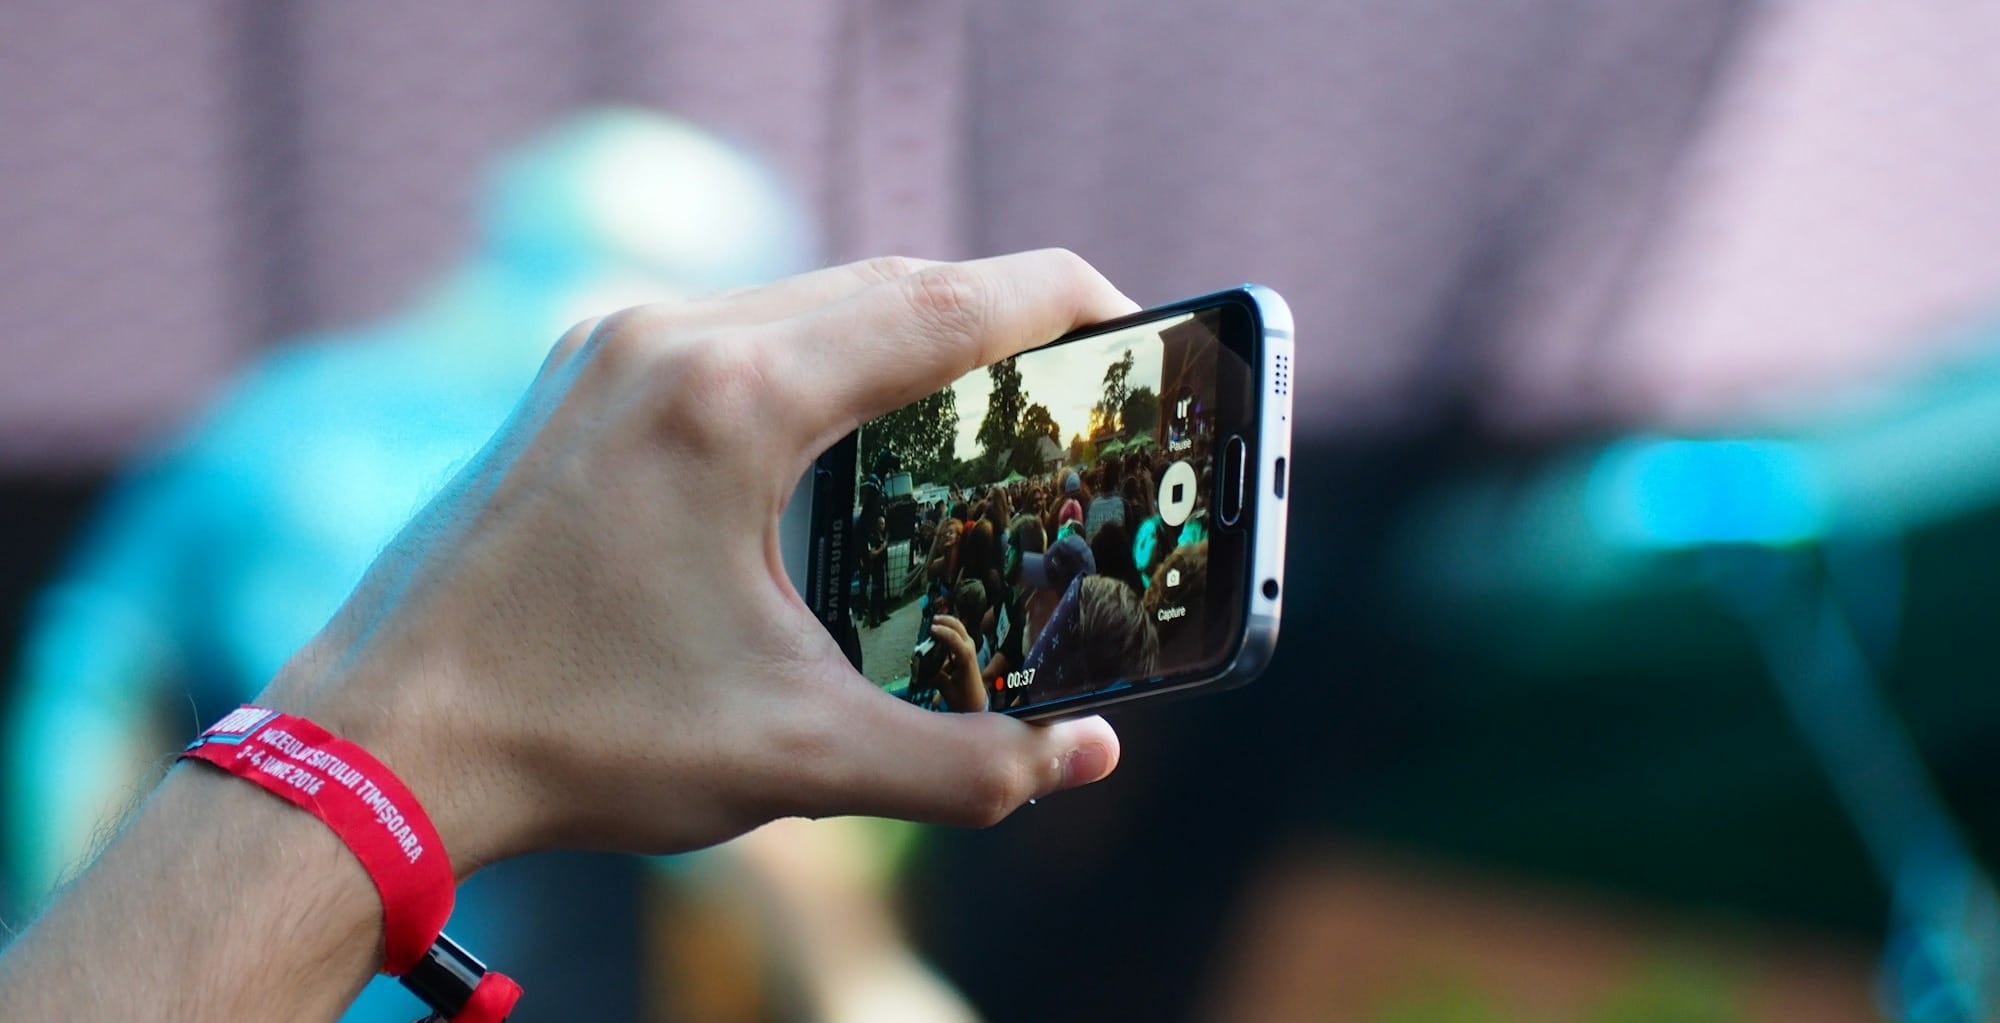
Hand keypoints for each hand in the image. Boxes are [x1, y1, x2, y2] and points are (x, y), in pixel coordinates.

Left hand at [259, 251, 1132, 873]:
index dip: (1057, 302)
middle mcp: (666, 340)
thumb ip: (966, 762)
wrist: (379, 748)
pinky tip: (841, 433)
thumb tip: (1086, 758)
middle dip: (991, 320)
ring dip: (899, 334)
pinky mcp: (575, 380)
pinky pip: (732, 329)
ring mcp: (608, 348)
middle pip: (881, 284)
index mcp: (732, 401)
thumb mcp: (795, 759)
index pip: (943, 304)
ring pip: (802, 298)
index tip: (1131, 320)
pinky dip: (815, 357)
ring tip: (974, 403)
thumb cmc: (576, 740)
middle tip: (1069, 380)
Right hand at [927, 615, 987, 713]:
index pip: (954, 639)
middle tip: (931, 621)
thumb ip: (934, 675)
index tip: (930, 629)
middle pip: (958, 627)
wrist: (975, 702)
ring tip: (933, 624)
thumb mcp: (946, 688)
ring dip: (946, 623)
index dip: (942, 632)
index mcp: (966, 658)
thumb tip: (920, 665)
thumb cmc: (962, 697)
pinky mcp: (966, 649)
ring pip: (958, 628)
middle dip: (945, 621)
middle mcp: (969, 649)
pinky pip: (957, 634)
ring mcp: (969, 648)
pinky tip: (937, 633)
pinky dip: (947, 631)